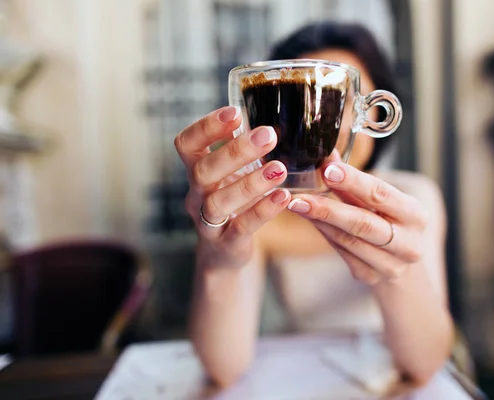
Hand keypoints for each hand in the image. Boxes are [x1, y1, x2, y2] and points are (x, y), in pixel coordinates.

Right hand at [174, 106, 290, 267]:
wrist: (224, 252)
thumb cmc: (232, 201)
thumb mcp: (230, 173)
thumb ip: (237, 146)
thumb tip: (264, 108)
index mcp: (196, 171)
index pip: (186, 144)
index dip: (206, 127)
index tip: (236, 113)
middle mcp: (196, 195)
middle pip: (204, 171)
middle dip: (235, 151)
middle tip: (268, 135)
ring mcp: (208, 221)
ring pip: (219, 202)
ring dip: (250, 183)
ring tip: (279, 169)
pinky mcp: (226, 243)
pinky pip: (241, 227)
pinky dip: (263, 211)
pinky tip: (284, 196)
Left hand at [287, 160, 428, 284]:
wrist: (404, 262)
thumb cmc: (392, 222)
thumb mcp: (384, 202)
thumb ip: (356, 183)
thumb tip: (327, 158)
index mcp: (415, 215)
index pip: (381, 195)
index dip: (353, 182)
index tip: (328, 170)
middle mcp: (408, 243)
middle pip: (363, 224)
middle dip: (329, 209)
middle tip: (301, 197)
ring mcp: (390, 265)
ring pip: (348, 240)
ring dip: (320, 221)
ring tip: (298, 205)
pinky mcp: (371, 276)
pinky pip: (342, 253)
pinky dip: (324, 234)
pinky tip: (310, 220)